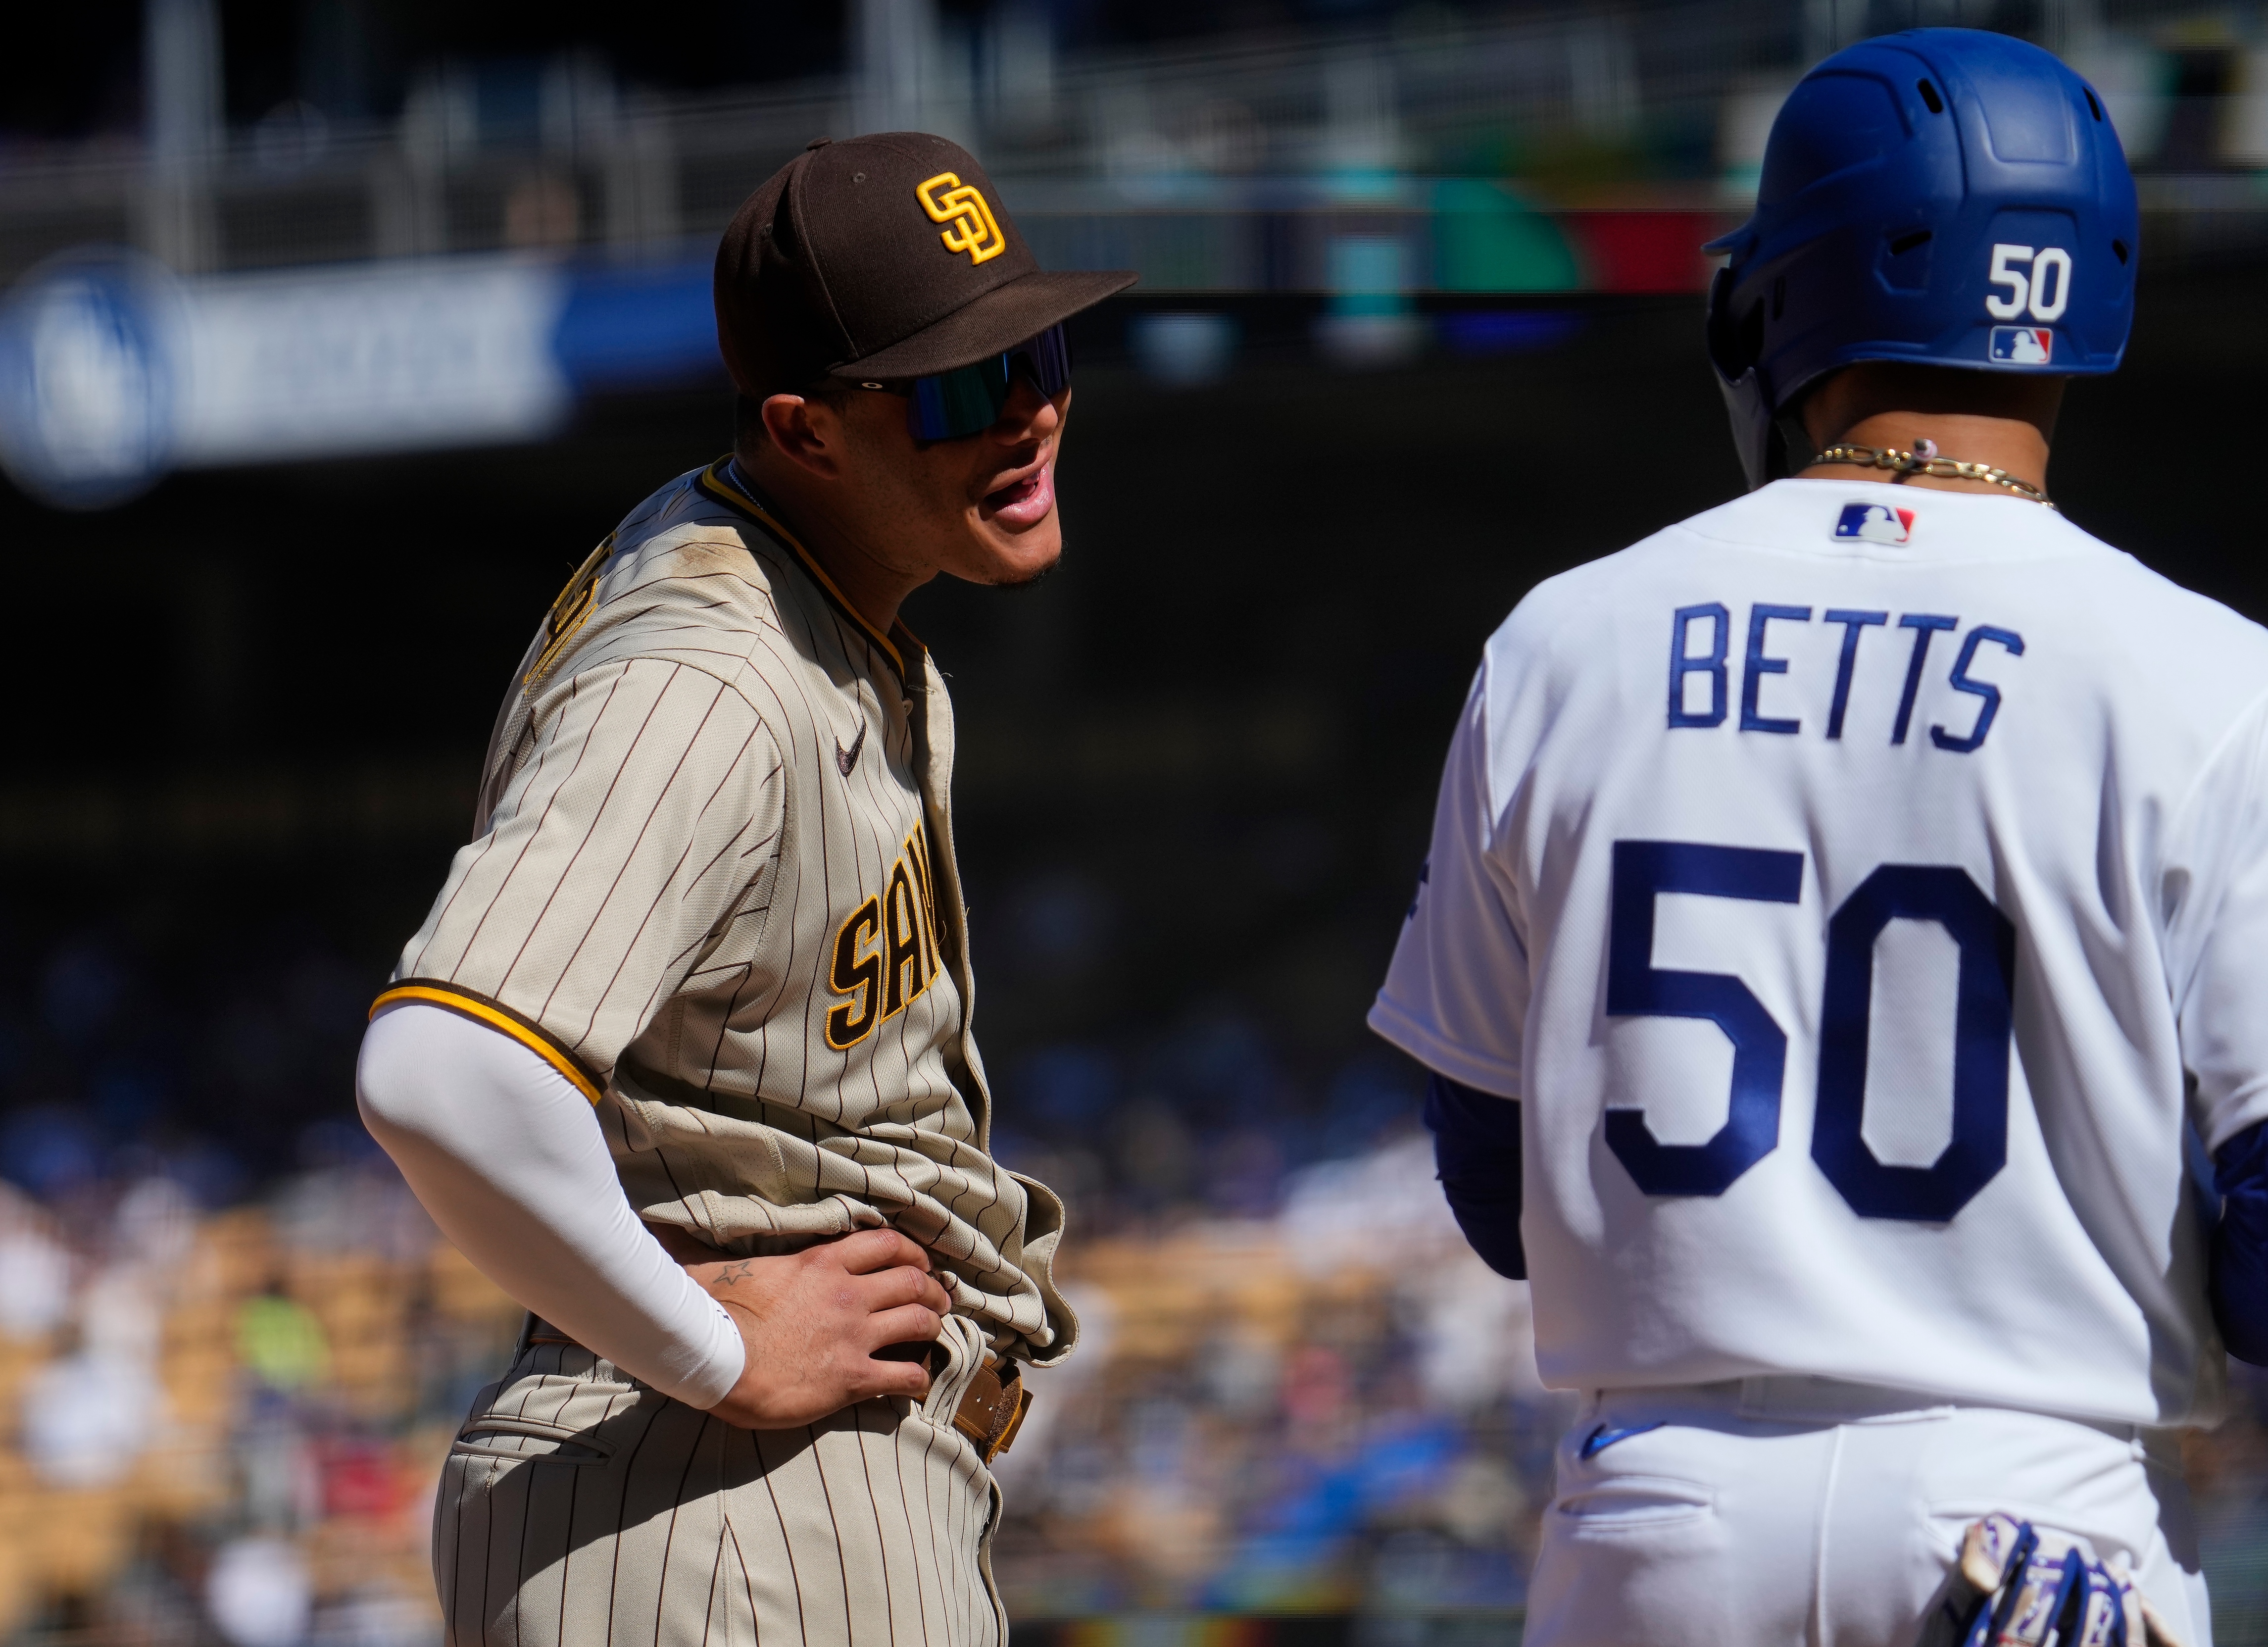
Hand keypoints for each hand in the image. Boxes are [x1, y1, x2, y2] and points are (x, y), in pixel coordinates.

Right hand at [670, 1228, 952, 1429]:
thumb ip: (732, 1249)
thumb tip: (677, 1225)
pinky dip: (918, 1378)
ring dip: (933, 1327)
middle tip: (938, 1300)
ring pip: (919, 1323)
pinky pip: (905, 1376)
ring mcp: (854, 1335)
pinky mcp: (852, 1378)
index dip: (912, 1252)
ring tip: (935, 1333)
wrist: (710, 1357)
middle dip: (932, 1290)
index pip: (887, 1244)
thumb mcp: (732, 1267)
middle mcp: (848, 1293)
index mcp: (823, 1262)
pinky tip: (917, 1383)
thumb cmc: (712, 1310)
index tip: (919, 1263)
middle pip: (913, 1281)